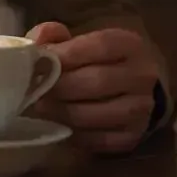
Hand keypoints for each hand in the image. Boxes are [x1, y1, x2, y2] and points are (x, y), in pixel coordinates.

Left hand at [26, 22, 160, 153]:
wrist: (133, 90)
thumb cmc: (98, 60)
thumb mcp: (82, 39)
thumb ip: (56, 36)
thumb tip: (36, 44)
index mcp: (130, 45)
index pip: (100, 46)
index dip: (67, 54)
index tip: (40, 62)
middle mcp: (142, 76)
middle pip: (97, 82)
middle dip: (59, 87)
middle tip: (34, 90)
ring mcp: (141, 110)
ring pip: (95, 114)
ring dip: (61, 112)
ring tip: (41, 108)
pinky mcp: (133, 137)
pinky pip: (98, 140)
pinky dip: (73, 134)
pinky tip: (59, 125)